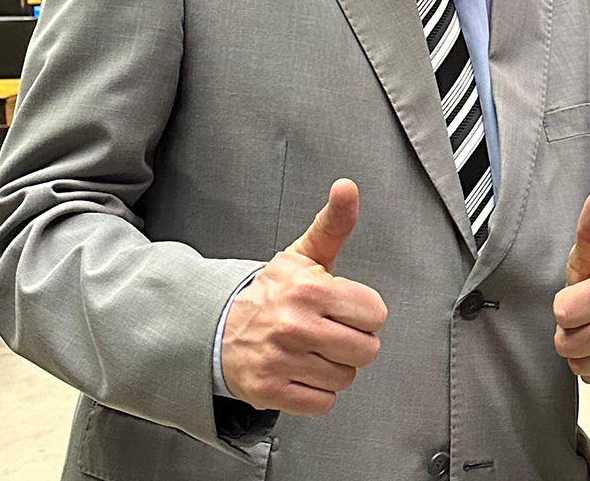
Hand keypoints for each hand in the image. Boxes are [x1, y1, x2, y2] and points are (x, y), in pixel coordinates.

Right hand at [219, 179, 387, 414]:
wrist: (214, 328)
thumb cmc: (271, 293)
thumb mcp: (304, 256)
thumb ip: (334, 223)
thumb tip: (347, 187)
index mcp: (310, 290)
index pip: (375, 314)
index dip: (363, 313)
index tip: (343, 309)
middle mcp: (295, 326)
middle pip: (366, 350)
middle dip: (353, 342)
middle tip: (328, 332)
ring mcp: (280, 361)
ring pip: (346, 378)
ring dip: (334, 368)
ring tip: (311, 351)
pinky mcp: (269, 392)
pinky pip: (323, 403)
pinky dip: (316, 393)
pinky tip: (300, 372)